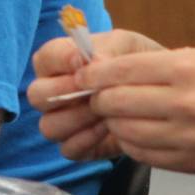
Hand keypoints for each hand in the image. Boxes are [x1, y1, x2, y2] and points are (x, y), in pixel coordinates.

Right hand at [28, 28, 164, 162]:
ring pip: (49, 126)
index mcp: (57, 61)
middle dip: (65, 93)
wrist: (157, 92)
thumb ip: (106, 49)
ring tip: (105, 110)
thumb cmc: (134, 62)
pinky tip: (109, 128)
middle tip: (94, 91)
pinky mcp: (76, 146)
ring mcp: (60, 121)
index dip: (60, 60)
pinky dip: (88, 140)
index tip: (85, 63)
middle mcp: (51, 92)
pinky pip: (68, 149)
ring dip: (78, 119)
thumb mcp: (125, 45)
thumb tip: (89, 64)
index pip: (44, 58)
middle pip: (37, 96)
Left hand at [77, 47, 194, 176]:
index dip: (94, 74)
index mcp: (189, 69)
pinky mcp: (190, 162)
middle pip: (116, 102)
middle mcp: (186, 104)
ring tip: (116, 112)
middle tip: (95, 94)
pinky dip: (131, 142)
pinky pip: (142, 154)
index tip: (84, 74)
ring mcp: (188, 138)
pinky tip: (135, 131)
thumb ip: (161, 64)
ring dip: (113, 121)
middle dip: (98, 98)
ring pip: (125, 130)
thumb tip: (111, 69)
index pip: (121, 71)